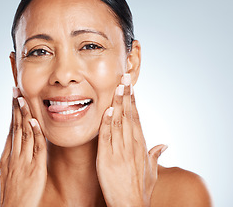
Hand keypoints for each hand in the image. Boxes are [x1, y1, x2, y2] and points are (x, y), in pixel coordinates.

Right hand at [0, 87, 46, 206]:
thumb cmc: (5, 200)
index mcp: (5, 158)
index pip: (10, 131)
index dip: (12, 115)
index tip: (13, 102)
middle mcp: (13, 156)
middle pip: (15, 127)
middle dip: (16, 108)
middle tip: (16, 91)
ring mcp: (24, 161)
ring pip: (25, 133)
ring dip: (25, 115)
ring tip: (23, 99)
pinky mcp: (36, 168)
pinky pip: (37, 147)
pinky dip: (36, 133)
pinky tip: (35, 120)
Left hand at [96, 74, 166, 206]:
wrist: (130, 206)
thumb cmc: (140, 189)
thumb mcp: (151, 171)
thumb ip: (155, 155)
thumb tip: (164, 145)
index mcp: (140, 145)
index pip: (136, 117)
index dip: (133, 101)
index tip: (131, 87)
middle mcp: (132, 144)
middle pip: (129, 115)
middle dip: (126, 94)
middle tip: (124, 77)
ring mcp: (120, 150)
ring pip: (119, 121)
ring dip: (118, 103)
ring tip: (118, 86)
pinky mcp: (107, 158)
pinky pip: (107, 137)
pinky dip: (107, 123)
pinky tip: (108, 110)